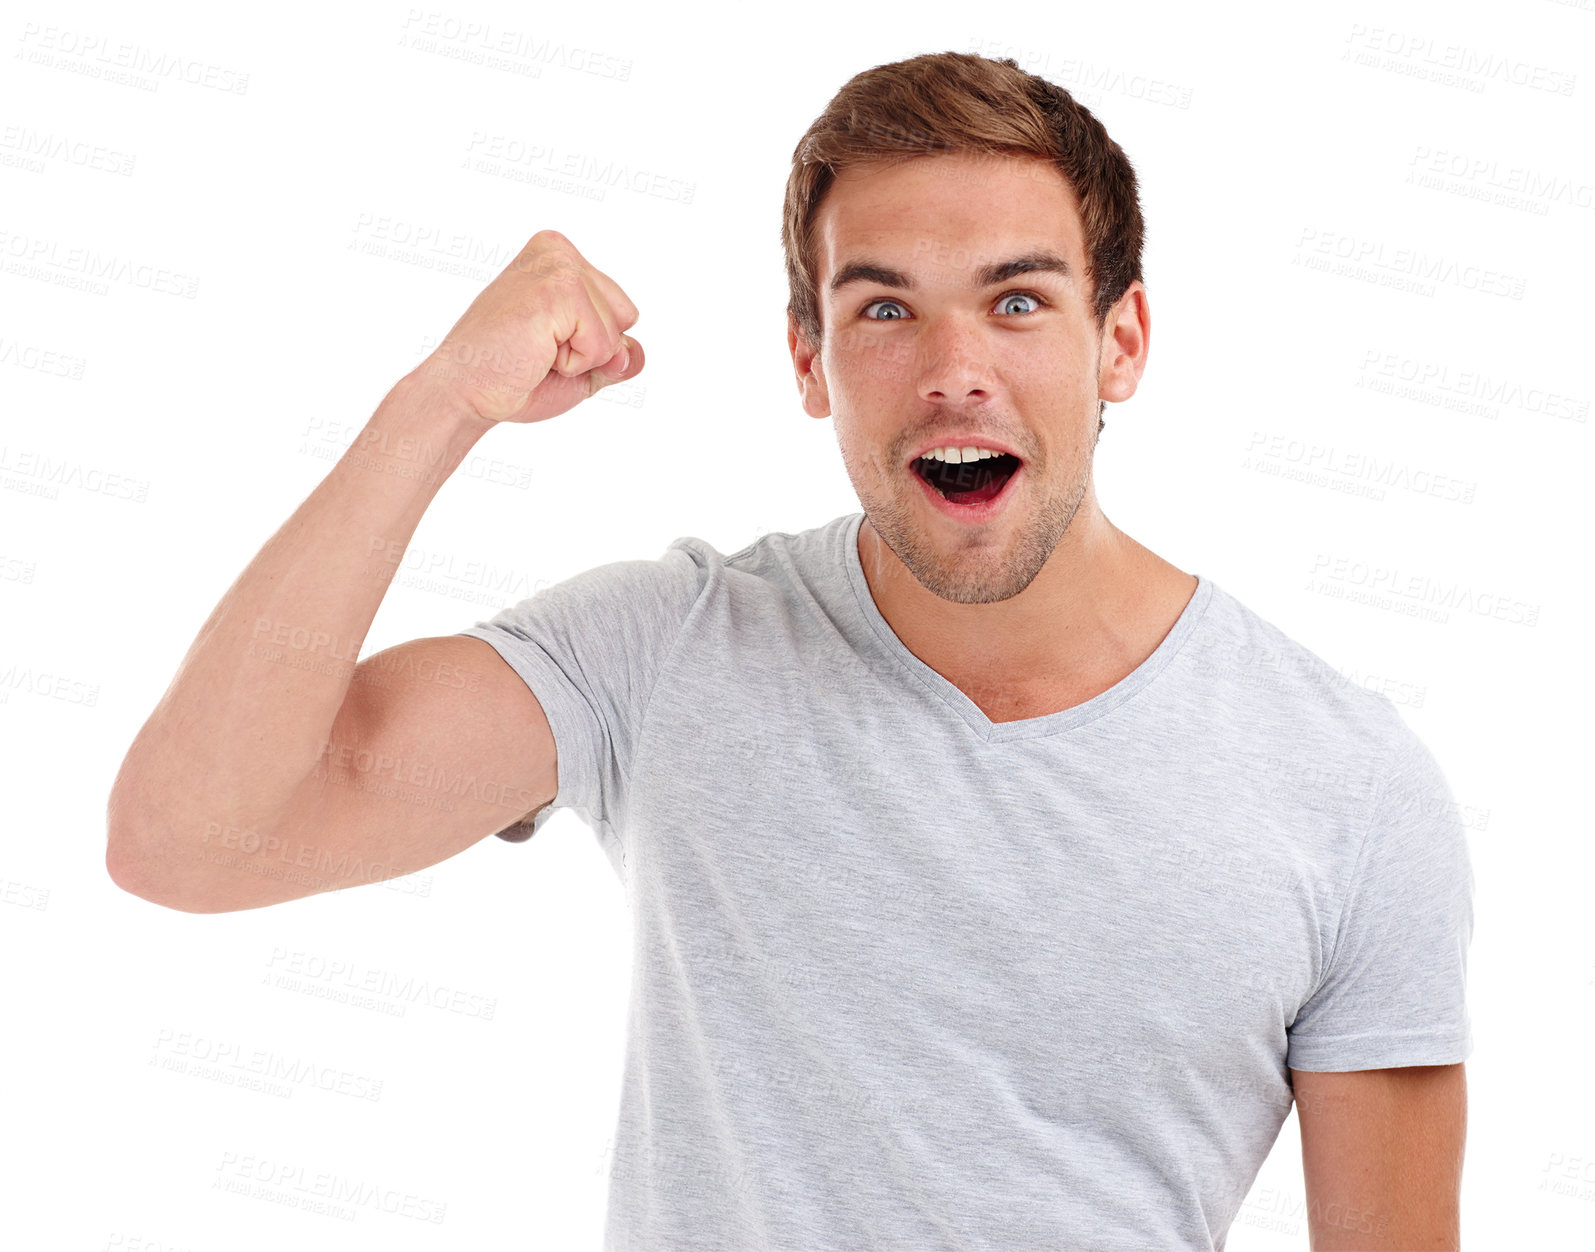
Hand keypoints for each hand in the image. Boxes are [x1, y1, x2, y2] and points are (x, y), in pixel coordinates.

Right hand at [414, 230, 643, 423]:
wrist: (466, 393)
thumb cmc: (512, 378)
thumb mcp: (578, 368)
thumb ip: (614, 356)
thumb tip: (636, 353)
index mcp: (558, 258)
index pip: (621, 310)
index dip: (593, 345)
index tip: (544, 345)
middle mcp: (557, 251)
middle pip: (626, 315)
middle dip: (592, 348)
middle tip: (538, 350)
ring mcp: (557, 265)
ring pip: (616, 331)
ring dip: (582, 358)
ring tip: (535, 350)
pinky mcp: (557, 287)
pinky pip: (604, 343)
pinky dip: (576, 363)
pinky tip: (536, 352)